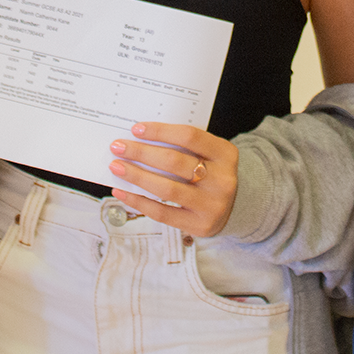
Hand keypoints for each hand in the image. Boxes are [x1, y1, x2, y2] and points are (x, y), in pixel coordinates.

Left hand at [108, 122, 238, 237]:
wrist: (237, 207)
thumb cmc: (213, 173)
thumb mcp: (211, 154)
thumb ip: (186, 146)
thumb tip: (142, 139)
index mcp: (225, 154)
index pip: (189, 137)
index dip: (160, 132)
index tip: (136, 129)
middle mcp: (222, 179)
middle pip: (174, 162)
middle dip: (142, 153)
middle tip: (119, 147)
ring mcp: (211, 204)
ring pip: (166, 189)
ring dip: (137, 176)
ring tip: (117, 167)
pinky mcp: (198, 225)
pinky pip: (162, 212)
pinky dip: (138, 201)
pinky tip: (122, 191)